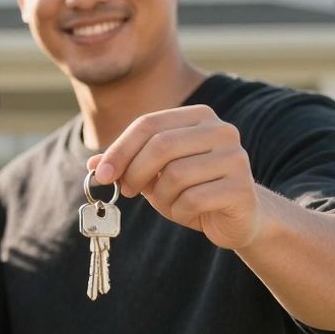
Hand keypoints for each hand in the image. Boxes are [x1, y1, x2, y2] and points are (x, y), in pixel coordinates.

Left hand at [90, 105, 263, 250]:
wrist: (240, 217)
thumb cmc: (192, 189)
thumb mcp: (154, 173)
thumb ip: (127, 164)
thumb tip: (93, 165)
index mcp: (199, 116)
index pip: (148, 124)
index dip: (120, 149)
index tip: (102, 174)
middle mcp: (221, 130)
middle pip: (161, 145)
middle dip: (135, 172)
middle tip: (128, 191)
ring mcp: (235, 158)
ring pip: (175, 174)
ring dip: (161, 196)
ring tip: (169, 202)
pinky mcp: (241, 188)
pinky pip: (192, 199)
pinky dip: (180, 211)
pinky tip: (188, 212)